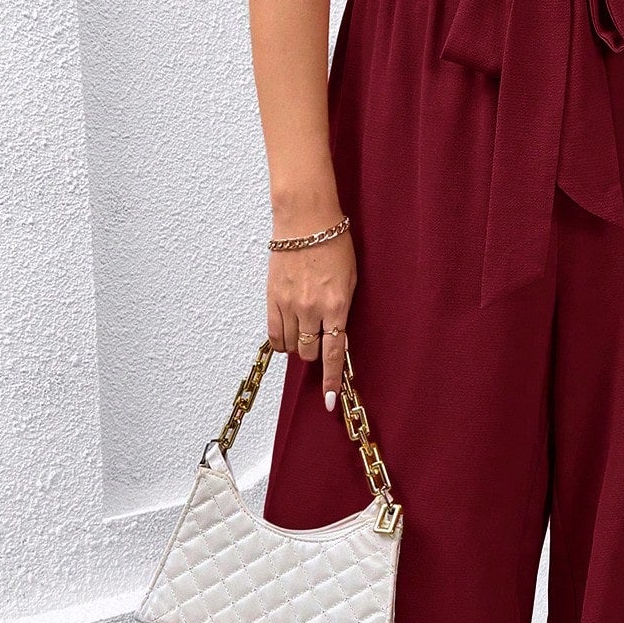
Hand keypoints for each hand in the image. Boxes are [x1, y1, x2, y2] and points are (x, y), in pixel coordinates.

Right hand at [267, 229, 356, 411]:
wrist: (306, 221)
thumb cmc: (334, 245)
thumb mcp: (351, 279)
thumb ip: (343, 310)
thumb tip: (335, 335)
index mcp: (337, 306)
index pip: (334, 353)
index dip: (332, 380)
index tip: (331, 401)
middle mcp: (312, 310)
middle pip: (309, 352)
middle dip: (314, 354)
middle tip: (317, 339)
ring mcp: (289, 305)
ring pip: (290, 346)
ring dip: (297, 346)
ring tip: (302, 329)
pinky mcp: (272, 298)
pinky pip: (273, 334)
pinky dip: (280, 340)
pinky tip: (286, 334)